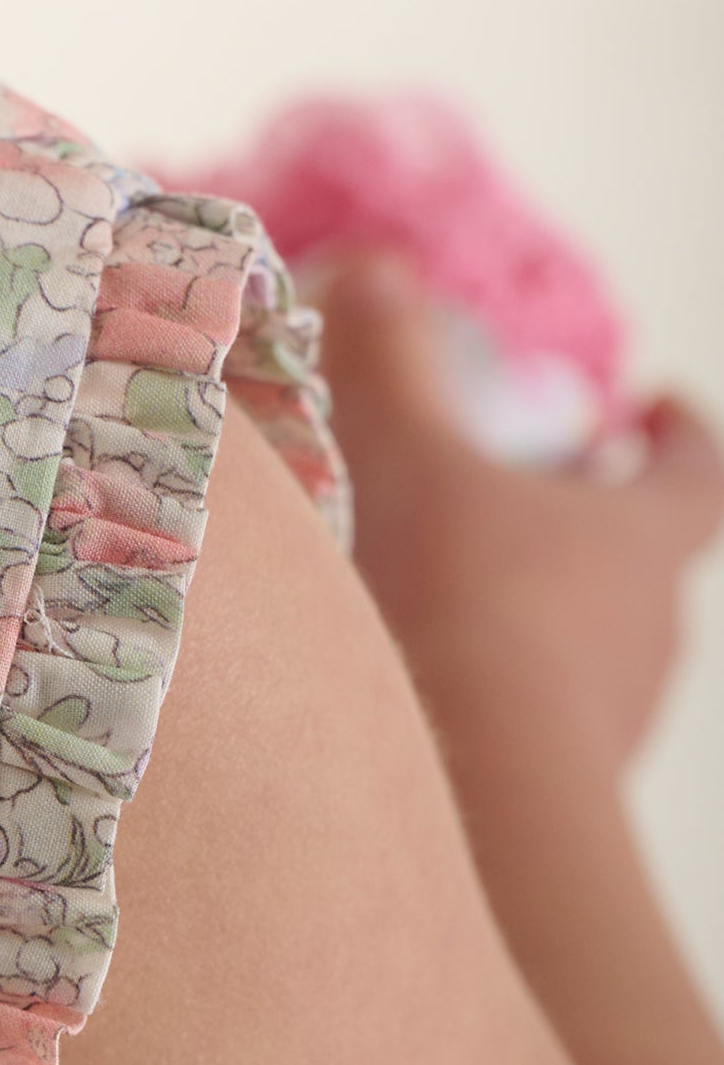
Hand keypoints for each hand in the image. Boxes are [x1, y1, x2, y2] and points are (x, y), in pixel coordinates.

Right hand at [317, 256, 723, 768]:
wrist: (480, 792)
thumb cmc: (467, 606)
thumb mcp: (411, 462)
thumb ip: (389, 364)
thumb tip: (374, 271)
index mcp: (647, 538)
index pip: (697, 472)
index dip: (676, 434)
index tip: (649, 403)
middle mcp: (654, 630)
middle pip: (646, 563)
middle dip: (592, 526)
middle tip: (529, 498)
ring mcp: (618, 718)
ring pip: (595, 648)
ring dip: (545, 617)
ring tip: (464, 598)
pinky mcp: (564, 788)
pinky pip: (540, 721)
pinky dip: (501, 692)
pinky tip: (430, 690)